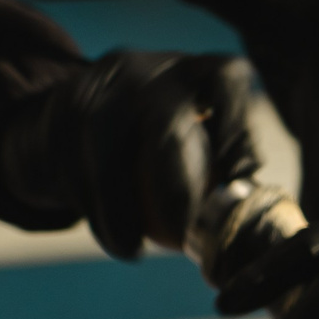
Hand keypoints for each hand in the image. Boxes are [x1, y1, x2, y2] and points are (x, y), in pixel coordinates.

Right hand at [0, 51, 263, 259]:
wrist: (75, 115)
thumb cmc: (160, 146)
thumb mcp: (195, 141)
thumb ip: (221, 169)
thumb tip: (254, 223)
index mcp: (196, 71)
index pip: (227, 83)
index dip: (238, 131)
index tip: (244, 179)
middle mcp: (151, 68)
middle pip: (165, 121)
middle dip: (174, 185)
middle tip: (181, 234)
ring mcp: (103, 81)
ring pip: (105, 146)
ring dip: (118, 209)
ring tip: (133, 250)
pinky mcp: (63, 104)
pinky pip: (73, 162)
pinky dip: (92, 209)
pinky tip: (113, 238)